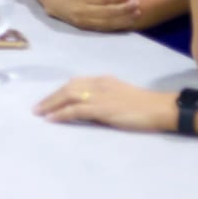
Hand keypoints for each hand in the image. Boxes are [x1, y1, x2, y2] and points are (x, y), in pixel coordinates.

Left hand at [34, 76, 176, 132]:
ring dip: (51, 104)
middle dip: (51, 97)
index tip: (49, 99)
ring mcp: (99, 95)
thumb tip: (90, 107)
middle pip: (68, 87)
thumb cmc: (145, 106)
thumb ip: (105, 97)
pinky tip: (52, 119)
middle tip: (37, 107)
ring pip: (68, 96)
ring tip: (39, 112)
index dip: (60, 91)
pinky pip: (75, 110)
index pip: (76, 83)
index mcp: (103, 80)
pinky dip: (61, 113)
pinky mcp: (101, 108)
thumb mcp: (121, 96)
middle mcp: (98, 84)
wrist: (160, 108)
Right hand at [39, 0, 140, 30]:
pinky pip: (103, 28)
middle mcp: (81, 8)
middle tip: (137, 4)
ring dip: (123, 19)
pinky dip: (116, 26)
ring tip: (136, 14)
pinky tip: (128, 22)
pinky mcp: (85, 27)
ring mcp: (83, 19)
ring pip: (106, 22)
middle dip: (123, 8)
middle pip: (106, 11)